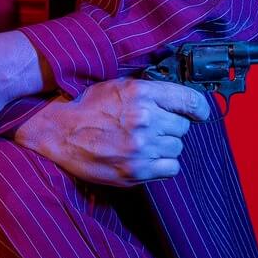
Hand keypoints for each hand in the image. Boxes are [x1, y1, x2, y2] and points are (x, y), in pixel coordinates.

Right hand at [11, 76, 213, 184]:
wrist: (59, 131)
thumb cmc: (88, 108)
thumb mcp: (119, 87)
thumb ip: (151, 93)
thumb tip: (181, 102)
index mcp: (142, 93)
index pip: (189, 100)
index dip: (199, 108)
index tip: (199, 113)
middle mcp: (145, 118)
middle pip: (183, 128)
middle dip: (172, 128)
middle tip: (153, 129)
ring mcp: (141, 147)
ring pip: (177, 148)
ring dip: (166, 147)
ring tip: (145, 144)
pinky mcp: (135, 170)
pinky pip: (171, 169)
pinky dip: (163, 165)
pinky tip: (147, 159)